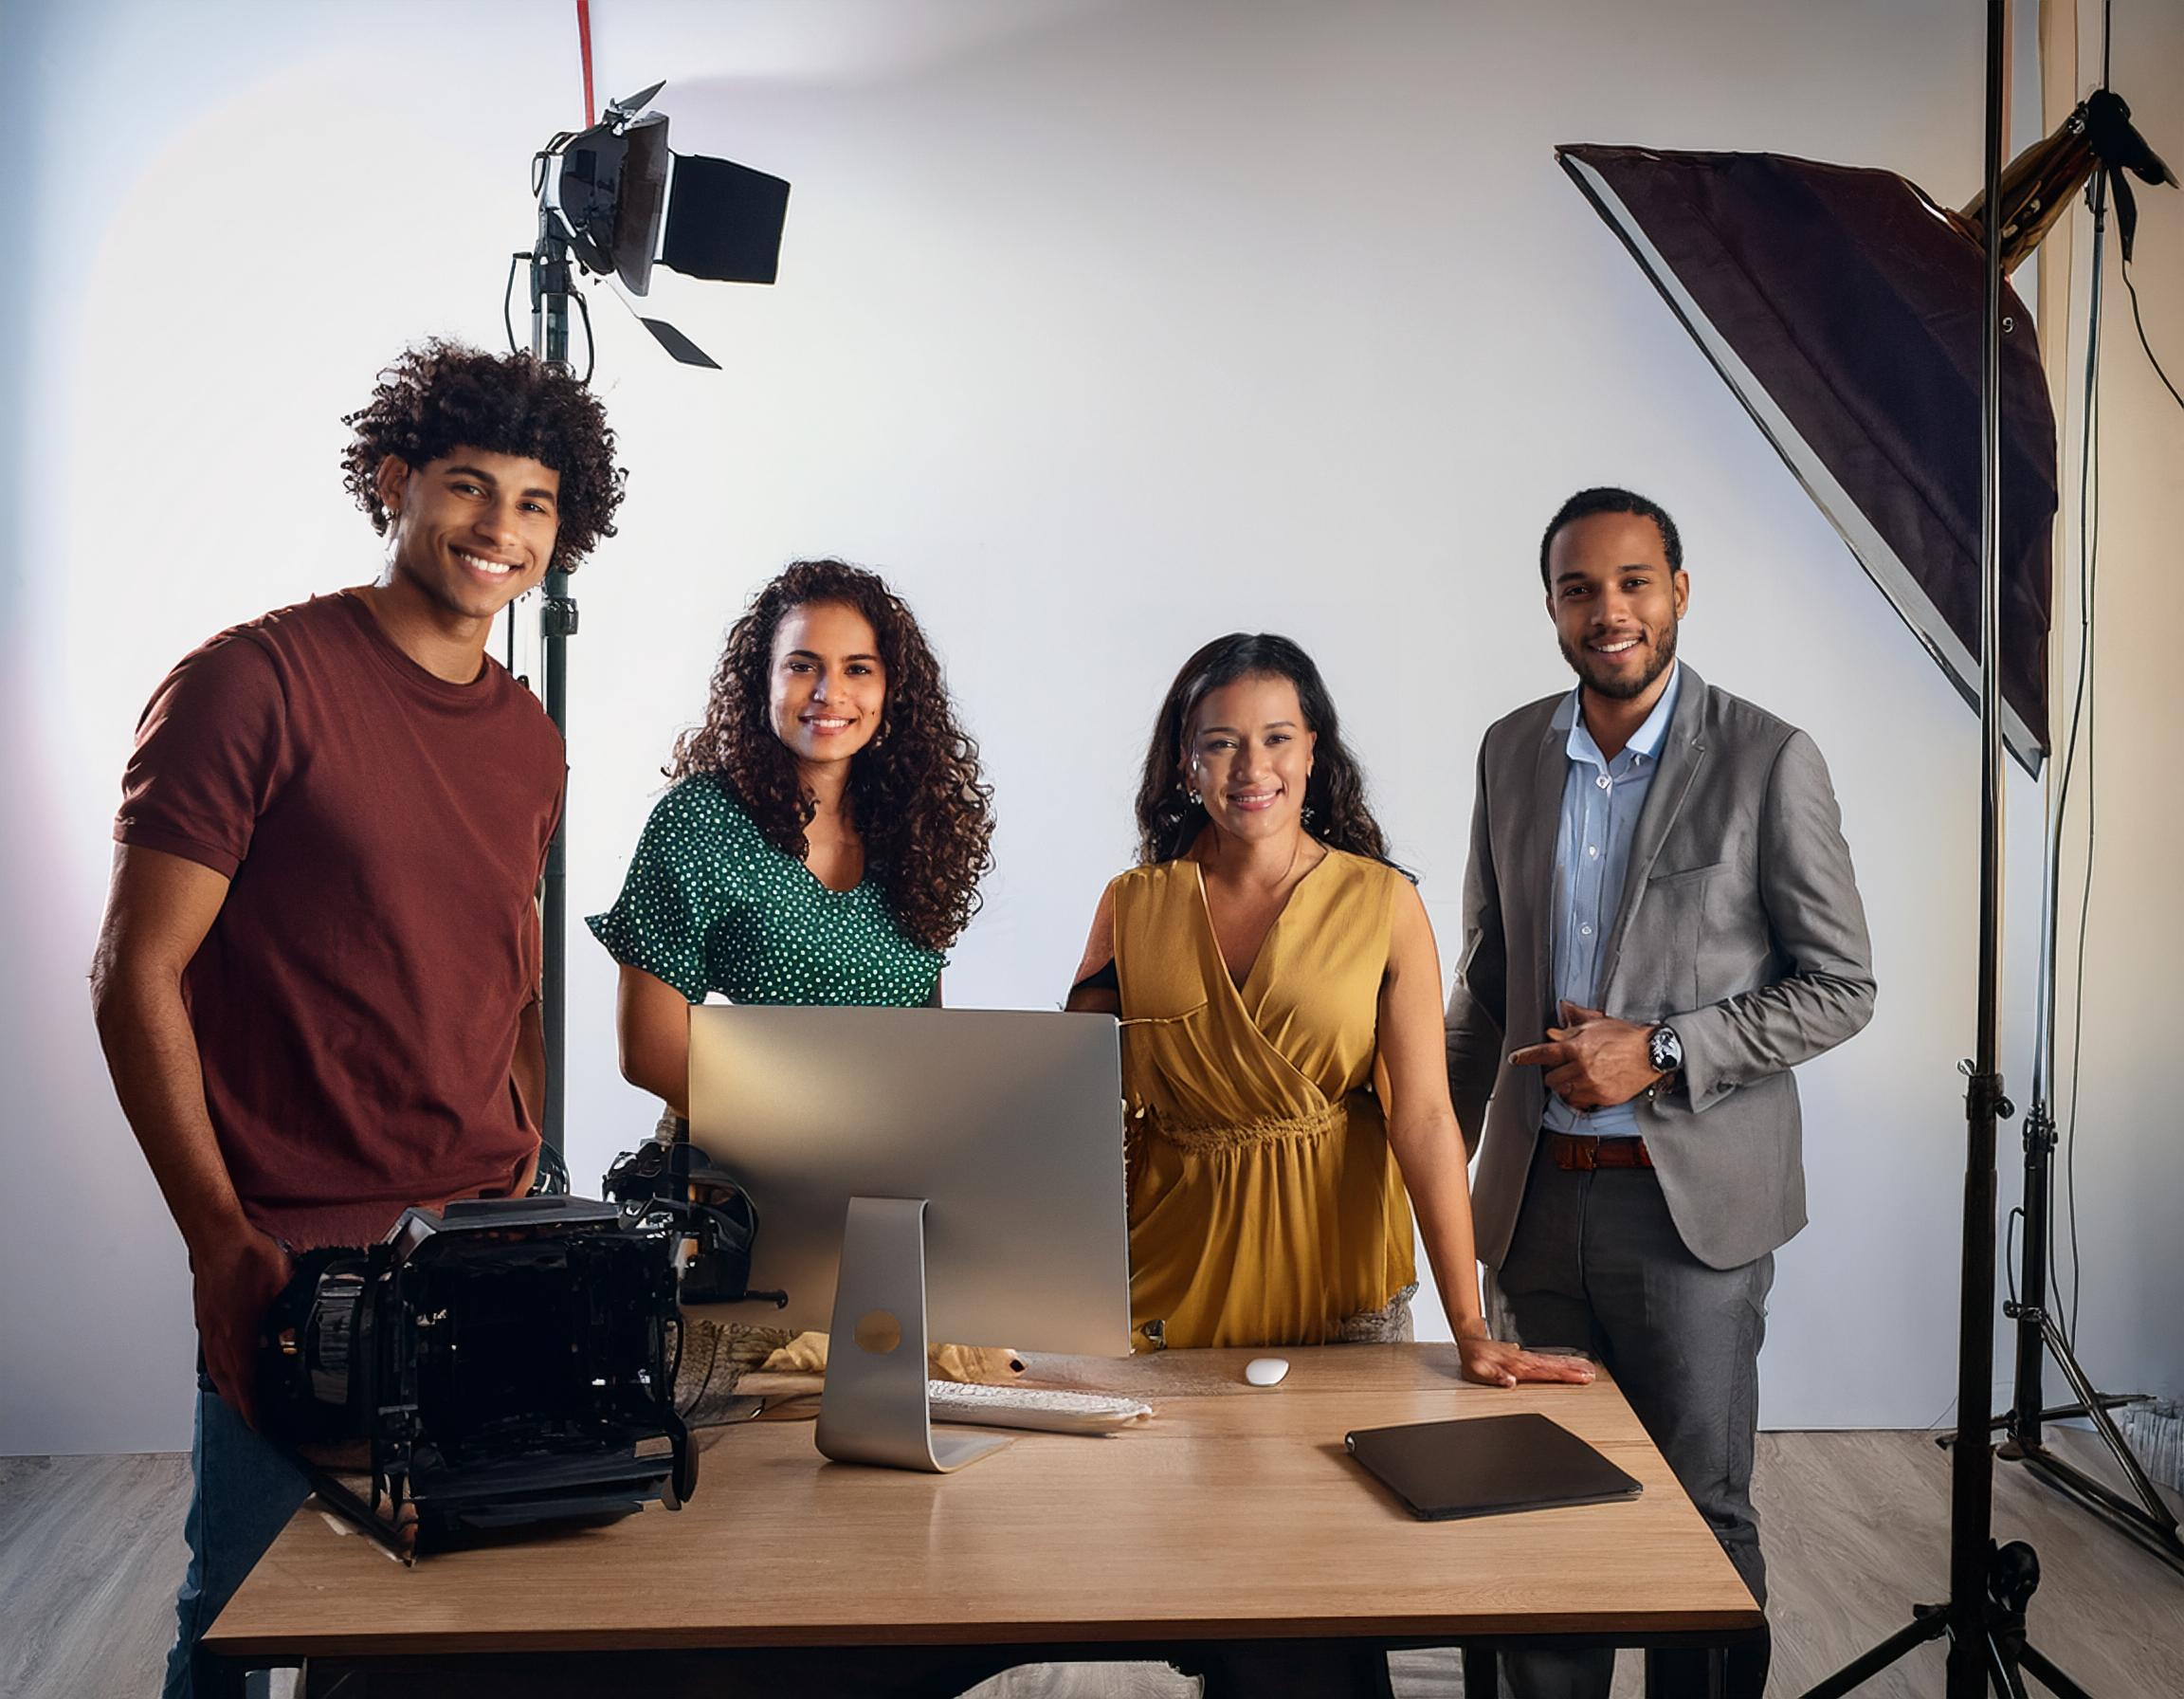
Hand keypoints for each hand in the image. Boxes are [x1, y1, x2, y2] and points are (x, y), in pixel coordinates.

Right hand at [190, 1224, 292, 1429]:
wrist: (216, 1237)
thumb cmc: (246, 1256)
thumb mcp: (284, 1286)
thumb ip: (292, 1312)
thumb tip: (299, 1332)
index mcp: (238, 1335)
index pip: (245, 1383)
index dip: (251, 1408)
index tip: (258, 1425)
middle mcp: (219, 1337)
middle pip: (227, 1384)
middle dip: (239, 1406)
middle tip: (252, 1419)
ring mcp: (209, 1329)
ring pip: (215, 1370)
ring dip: (228, 1389)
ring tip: (240, 1399)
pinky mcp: (205, 1318)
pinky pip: (210, 1354)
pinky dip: (220, 1368)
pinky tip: (228, 1365)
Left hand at [1455, 1324, 1597, 1388]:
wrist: (1470, 1342)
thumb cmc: (1474, 1360)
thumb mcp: (1478, 1371)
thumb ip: (1495, 1376)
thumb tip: (1510, 1382)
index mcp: (1517, 1366)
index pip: (1546, 1372)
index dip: (1564, 1375)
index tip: (1581, 1377)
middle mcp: (1524, 1361)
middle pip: (1553, 1365)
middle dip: (1573, 1370)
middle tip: (1591, 1374)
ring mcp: (1526, 1358)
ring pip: (1552, 1361)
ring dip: (1570, 1365)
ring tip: (1587, 1369)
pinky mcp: (1525, 1357)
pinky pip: (1546, 1360)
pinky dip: (1559, 1362)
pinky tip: (1568, 1364)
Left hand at [1507, 1001, 1663, 1109]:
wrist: (1653, 1054)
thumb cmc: (1627, 1036)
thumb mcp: (1598, 1024)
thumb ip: (1574, 1024)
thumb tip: (1557, 1020)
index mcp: (1577, 1046)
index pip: (1543, 1053)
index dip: (1525, 1057)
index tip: (1515, 1059)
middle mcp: (1581, 1067)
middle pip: (1550, 1077)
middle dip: (1551, 1073)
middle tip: (1561, 1068)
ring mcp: (1591, 1084)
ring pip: (1562, 1091)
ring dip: (1564, 1086)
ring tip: (1574, 1078)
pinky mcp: (1601, 1098)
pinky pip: (1578, 1102)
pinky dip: (1577, 1097)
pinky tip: (1584, 1089)